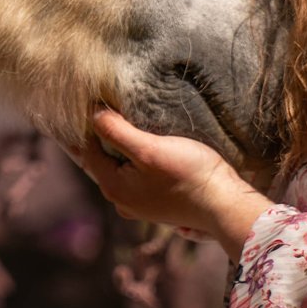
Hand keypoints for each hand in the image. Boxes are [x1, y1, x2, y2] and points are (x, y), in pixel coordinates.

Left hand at [64, 108, 275, 252]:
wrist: (223, 204)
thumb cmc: (187, 175)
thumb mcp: (148, 149)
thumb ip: (117, 132)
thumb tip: (92, 115)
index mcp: (113, 187)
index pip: (87, 150)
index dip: (84, 126)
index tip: (83, 103)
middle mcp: (120, 199)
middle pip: (101, 160)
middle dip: (100, 136)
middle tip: (98, 108)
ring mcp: (138, 203)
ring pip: (119, 166)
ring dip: (117, 146)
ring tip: (119, 121)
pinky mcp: (156, 201)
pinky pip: (134, 174)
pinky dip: (132, 157)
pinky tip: (141, 142)